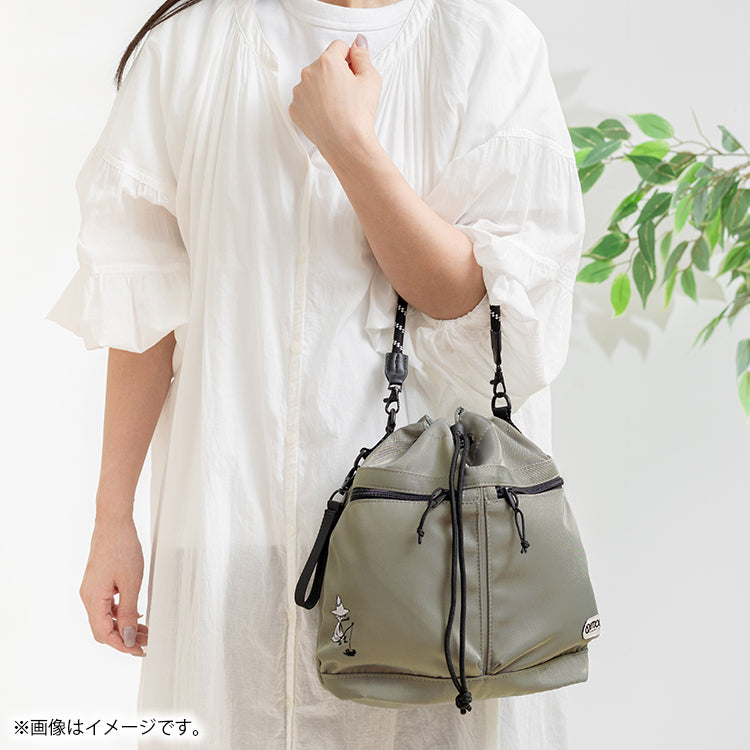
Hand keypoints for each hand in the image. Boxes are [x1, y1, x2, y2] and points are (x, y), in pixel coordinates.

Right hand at [79, 514, 147, 655]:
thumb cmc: (122, 547)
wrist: (114, 523)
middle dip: (124, 638)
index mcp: (93, 599)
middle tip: (145, 642)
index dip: (122, 646)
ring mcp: (92, 589)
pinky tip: (135, 615)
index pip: (104, 634)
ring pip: (106, 618)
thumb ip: (127, 612)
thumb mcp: (130, 583)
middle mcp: (88, 596)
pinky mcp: (98, 582)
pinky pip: (107, 606)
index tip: (139, 650)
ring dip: (124, 626)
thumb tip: (126, 637)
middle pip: (103, 629)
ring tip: (144, 630)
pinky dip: (120, 613)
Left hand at [289, 34, 381, 159]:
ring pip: (313, 81)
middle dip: (335, 73)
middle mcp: (308, 73)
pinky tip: (327, 114)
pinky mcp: (295, 109)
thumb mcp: (371, 79)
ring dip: (323, 88)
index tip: (354, 75)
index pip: (339, 46)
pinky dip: (315, 104)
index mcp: (327, 62)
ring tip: (337, 106)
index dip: (350, 59)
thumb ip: (362, 55)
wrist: (346, 145)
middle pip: (324, 64)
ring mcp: (299, 92)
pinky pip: (305, 99)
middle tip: (348, 94)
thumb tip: (358, 43)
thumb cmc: (359, 114)